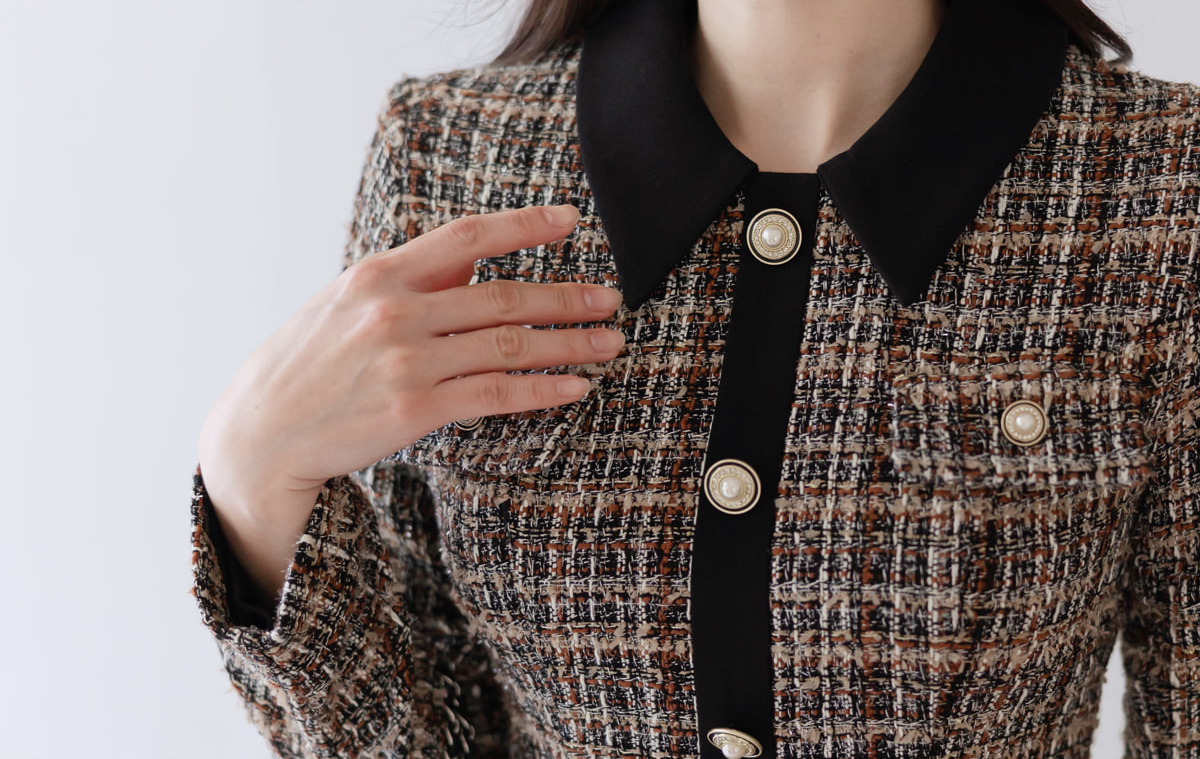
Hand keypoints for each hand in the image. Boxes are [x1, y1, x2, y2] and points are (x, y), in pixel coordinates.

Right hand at [198, 203, 622, 523]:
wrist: (260, 432)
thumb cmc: (307, 365)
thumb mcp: (345, 304)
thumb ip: (409, 281)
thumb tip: (471, 262)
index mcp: (379, 273)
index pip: (467, 236)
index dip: (524, 226)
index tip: (571, 221)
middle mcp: (394, 309)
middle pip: (503, 296)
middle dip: (567, 297)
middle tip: (611, 300)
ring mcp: (405, 359)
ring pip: (508, 345)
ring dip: (568, 344)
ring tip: (608, 344)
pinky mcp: (412, 408)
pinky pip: (494, 393)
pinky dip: (541, 390)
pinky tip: (574, 387)